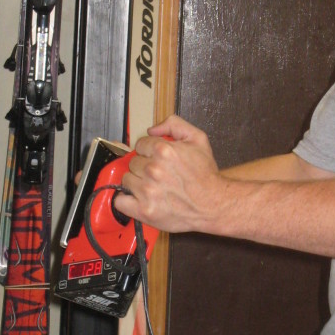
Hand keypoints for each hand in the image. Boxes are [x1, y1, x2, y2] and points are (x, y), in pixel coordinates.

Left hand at [114, 115, 225, 232]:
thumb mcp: (198, 139)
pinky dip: (126, 200)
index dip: (149, 152)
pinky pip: (120, 201)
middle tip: (158, 175)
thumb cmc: (206, 176)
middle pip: (133, 162)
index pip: (140, 145)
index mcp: (163, 150)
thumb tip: (152, 129)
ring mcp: (147, 191)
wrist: (214, 204)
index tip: (156, 159)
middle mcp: (153, 170)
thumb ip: (174, 125)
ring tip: (152, 187)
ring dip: (136, 182)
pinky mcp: (145, 210)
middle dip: (144, 167)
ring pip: (126, 179)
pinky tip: (138, 199)